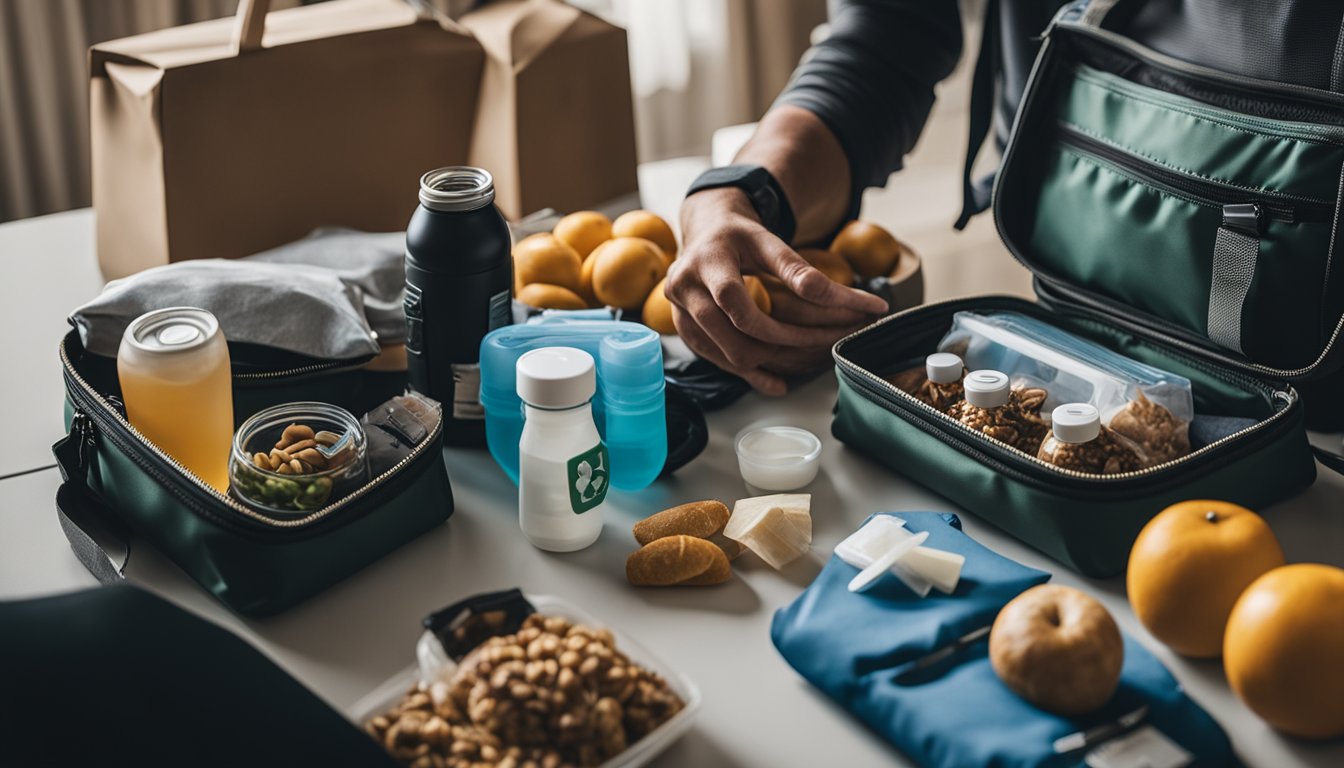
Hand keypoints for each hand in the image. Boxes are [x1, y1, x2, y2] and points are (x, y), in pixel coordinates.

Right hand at [667, 187, 888, 394]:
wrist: (704, 234)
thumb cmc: (738, 236)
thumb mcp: (767, 240)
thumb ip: (797, 269)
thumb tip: (843, 298)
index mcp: (705, 261)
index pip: (732, 299)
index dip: (775, 324)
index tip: (822, 331)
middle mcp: (684, 289)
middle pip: (733, 338)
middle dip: (783, 345)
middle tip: (824, 344)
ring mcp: (680, 314)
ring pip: (728, 356)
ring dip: (770, 361)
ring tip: (807, 357)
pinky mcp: (685, 332)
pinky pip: (719, 362)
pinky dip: (751, 374)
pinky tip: (779, 383)